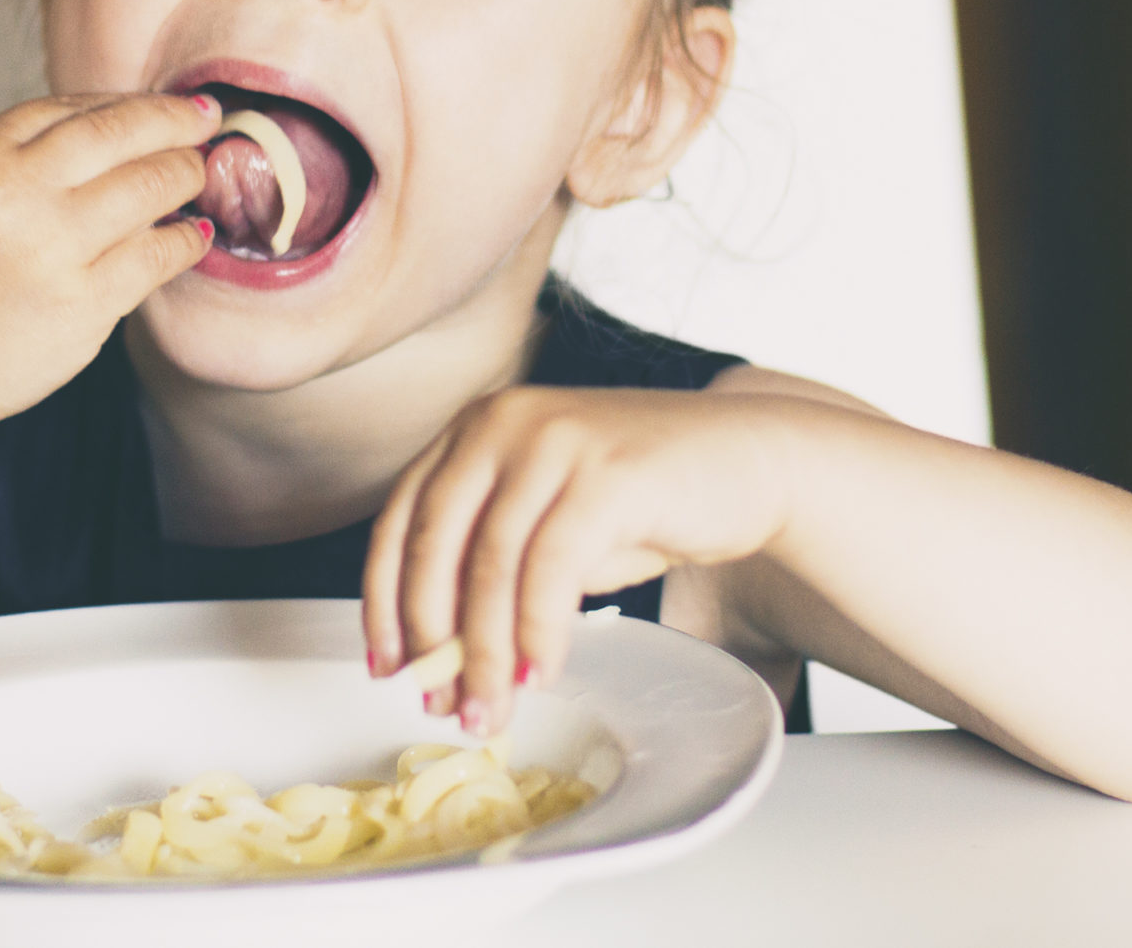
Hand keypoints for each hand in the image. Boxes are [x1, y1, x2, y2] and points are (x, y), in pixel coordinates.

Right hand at [0, 92, 219, 440]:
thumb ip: (22, 154)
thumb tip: (119, 125)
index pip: (73, 109)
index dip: (132, 103)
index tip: (167, 104)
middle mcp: (12, 194)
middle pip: (120, 135)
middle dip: (175, 124)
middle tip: (206, 123)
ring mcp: (49, 251)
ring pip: (148, 188)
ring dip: (185, 175)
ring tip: (196, 175)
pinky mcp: (80, 306)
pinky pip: (156, 257)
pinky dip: (185, 240)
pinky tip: (193, 235)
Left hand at [362, 386, 790, 735]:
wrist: (748, 459)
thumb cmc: (643, 498)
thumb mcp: (547, 521)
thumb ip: (491, 568)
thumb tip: (438, 658)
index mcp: (474, 428)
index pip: (400, 519)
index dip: (384, 601)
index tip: (386, 664)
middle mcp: (502, 422)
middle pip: (435, 546)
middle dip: (431, 640)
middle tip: (439, 703)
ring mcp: (553, 441)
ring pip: (490, 566)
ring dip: (483, 653)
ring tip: (488, 709)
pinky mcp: (605, 474)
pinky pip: (550, 571)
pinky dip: (538, 634)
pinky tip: (540, 675)